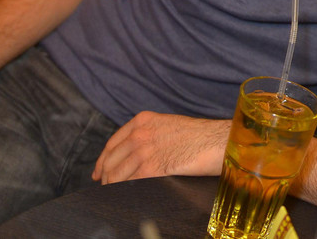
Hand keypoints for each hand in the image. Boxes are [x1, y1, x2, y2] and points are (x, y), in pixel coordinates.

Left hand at [92, 111, 228, 183]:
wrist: (218, 141)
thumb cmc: (200, 135)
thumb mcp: (169, 125)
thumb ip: (151, 134)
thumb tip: (137, 153)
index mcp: (143, 120)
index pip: (112, 143)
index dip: (102, 160)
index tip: (99, 172)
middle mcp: (140, 134)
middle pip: (111, 160)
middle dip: (106, 176)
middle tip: (106, 187)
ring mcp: (144, 151)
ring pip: (117, 174)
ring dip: (113, 187)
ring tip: (116, 195)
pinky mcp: (152, 168)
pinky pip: (130, 183)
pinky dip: (124, 191)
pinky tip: (127, 196)